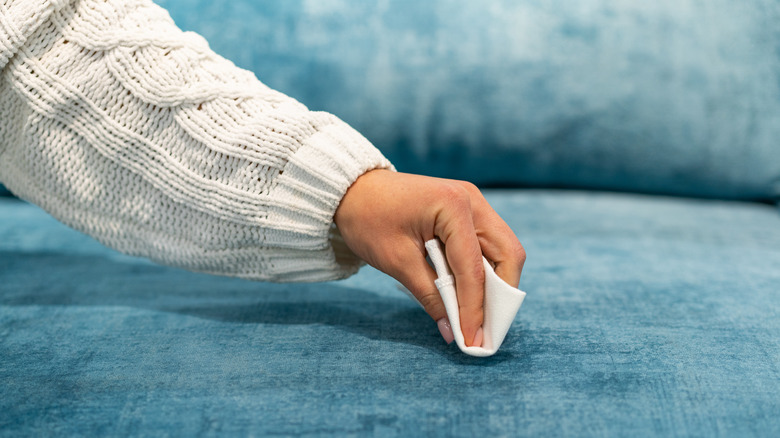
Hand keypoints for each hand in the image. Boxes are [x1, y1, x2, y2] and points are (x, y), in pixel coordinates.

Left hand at [333, 169, 525, 345]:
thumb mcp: (397, 261)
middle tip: (486, 330)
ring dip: (496, 285)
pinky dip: (484, 272)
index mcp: (453, 205)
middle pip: (508, 254)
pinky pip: (488, 246)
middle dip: (501, 296)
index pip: (474, 267)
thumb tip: (453, 332)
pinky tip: (470, 295)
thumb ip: (430, 296)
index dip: (475, 308)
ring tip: (480, 317)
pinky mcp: (468, 212)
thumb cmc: (368, 219)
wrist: (353, 190)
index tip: (473, 341)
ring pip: (503, 250)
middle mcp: (472, 200)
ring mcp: (473, 203)